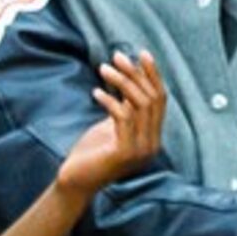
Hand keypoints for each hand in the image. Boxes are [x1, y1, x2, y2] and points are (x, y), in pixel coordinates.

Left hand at [54, 52, 167, 197]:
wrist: (76, 182)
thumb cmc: (90, 153)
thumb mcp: (111, 126)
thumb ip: (125, 109)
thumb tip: (129, 80)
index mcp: (152, 137)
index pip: (160, 100)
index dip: (152, 75)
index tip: (141, 53)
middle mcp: (152, 144)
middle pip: (152, 99)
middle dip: (136, 73)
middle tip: (117, 56)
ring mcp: (141, 149)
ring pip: (139, 105)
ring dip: (121, 82)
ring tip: (103, 69)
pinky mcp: (125, 152)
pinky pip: (123, 117)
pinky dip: (110, 101)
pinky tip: (96, 92)